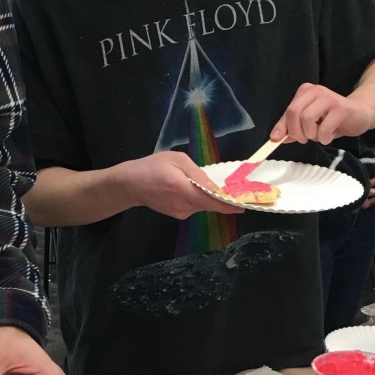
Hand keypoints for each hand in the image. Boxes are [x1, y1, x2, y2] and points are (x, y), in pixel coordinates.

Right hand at [118, 152, 237, 219]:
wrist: (130, 184)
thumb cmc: (152, 166)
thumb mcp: (177, 160)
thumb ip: (198, 174)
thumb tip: (215, 188)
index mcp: (184, 190)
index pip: (212, 202)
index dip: (230, 205)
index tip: (245, 206)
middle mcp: (184, 206)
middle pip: (209, 204)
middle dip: (221, 198)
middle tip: (231, 190)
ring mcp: (180, 213)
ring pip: (201, 205)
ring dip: (206, 196)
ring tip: (200, 183)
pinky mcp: (177, 214)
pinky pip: (193, 206)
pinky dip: (196, 198)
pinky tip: (187, 188)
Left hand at [271, 84, 374, 144]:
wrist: (360, 114)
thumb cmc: (332, 119)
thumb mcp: (310, 123)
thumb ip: (293, 128)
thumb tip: (276, 138)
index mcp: (305, 92)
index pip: (288, 111)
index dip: (281, 127)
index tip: (276, 139)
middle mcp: (315, 91)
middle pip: (294, 113)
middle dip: (296, 132)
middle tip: (305, 139)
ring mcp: (328, 98)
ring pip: (307, 119)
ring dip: (311, 135)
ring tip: (320, 135)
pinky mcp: (340, 108)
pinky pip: (323, 128)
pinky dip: (324, 138)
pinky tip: (330, 136)